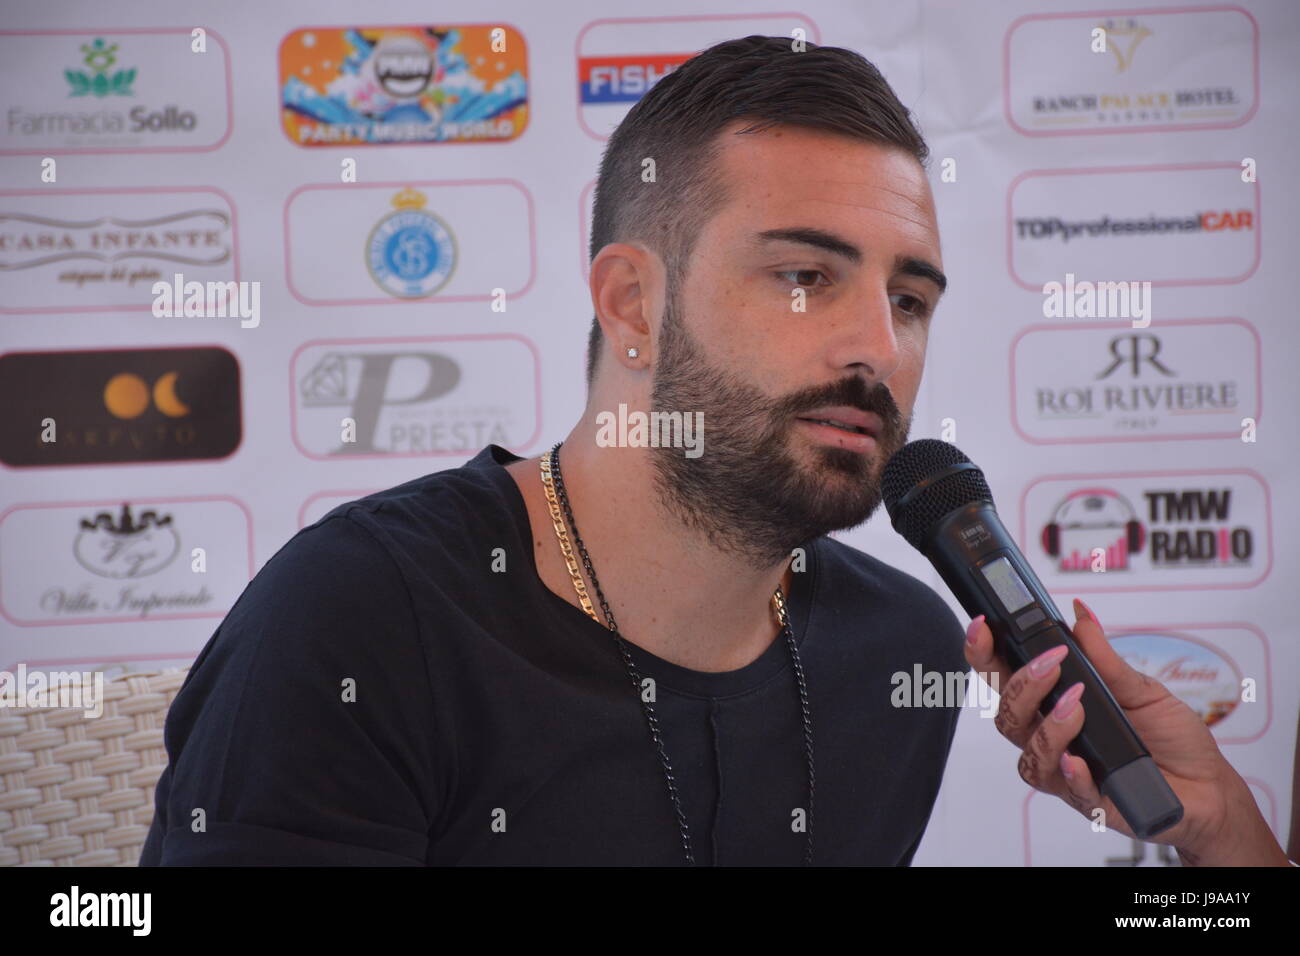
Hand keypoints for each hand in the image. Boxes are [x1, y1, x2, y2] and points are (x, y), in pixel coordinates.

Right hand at [964, 597, 1289, 865]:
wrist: (1210, 788)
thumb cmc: (1173, 738)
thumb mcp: (1142, 688)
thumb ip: (1105, 657)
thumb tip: (1081, 614)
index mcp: (1055, 703)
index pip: (1005, 678)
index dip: (984, 654)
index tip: (982, 628)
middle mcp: (1052, 736)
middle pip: (1007, 715)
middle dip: (1021, 686)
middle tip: (1052, 666)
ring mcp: (1067, 770)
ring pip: (1029, 753)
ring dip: (1048, 728)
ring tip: (1077, 708)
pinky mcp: (1090, 802)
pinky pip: (1065, 789)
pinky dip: (1069, 772)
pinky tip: (1080, 760)